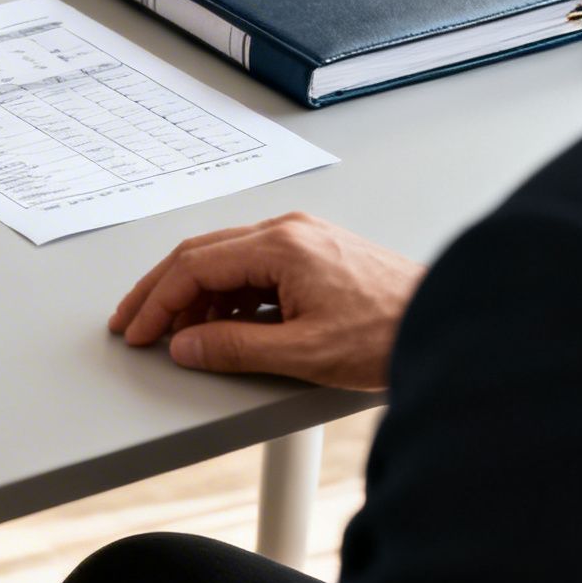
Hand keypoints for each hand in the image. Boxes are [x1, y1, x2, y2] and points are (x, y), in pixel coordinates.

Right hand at [110, 213, 425, 389]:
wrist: (449, 323)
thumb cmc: (389, 333)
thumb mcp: (303, 352)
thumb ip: (234, 348)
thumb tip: (184, 345)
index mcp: (280, 246)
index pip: (195, 267)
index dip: (158, 302)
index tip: (138, 332)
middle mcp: (287, 231)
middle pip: (201, 254)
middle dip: (160, 291)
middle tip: (132, 323)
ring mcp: (301, 238)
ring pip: (224, 259)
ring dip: (193, 295)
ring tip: (175, 333)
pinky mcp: (313, 253)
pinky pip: (251, 267)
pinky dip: (224, 294)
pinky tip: (219, 323)